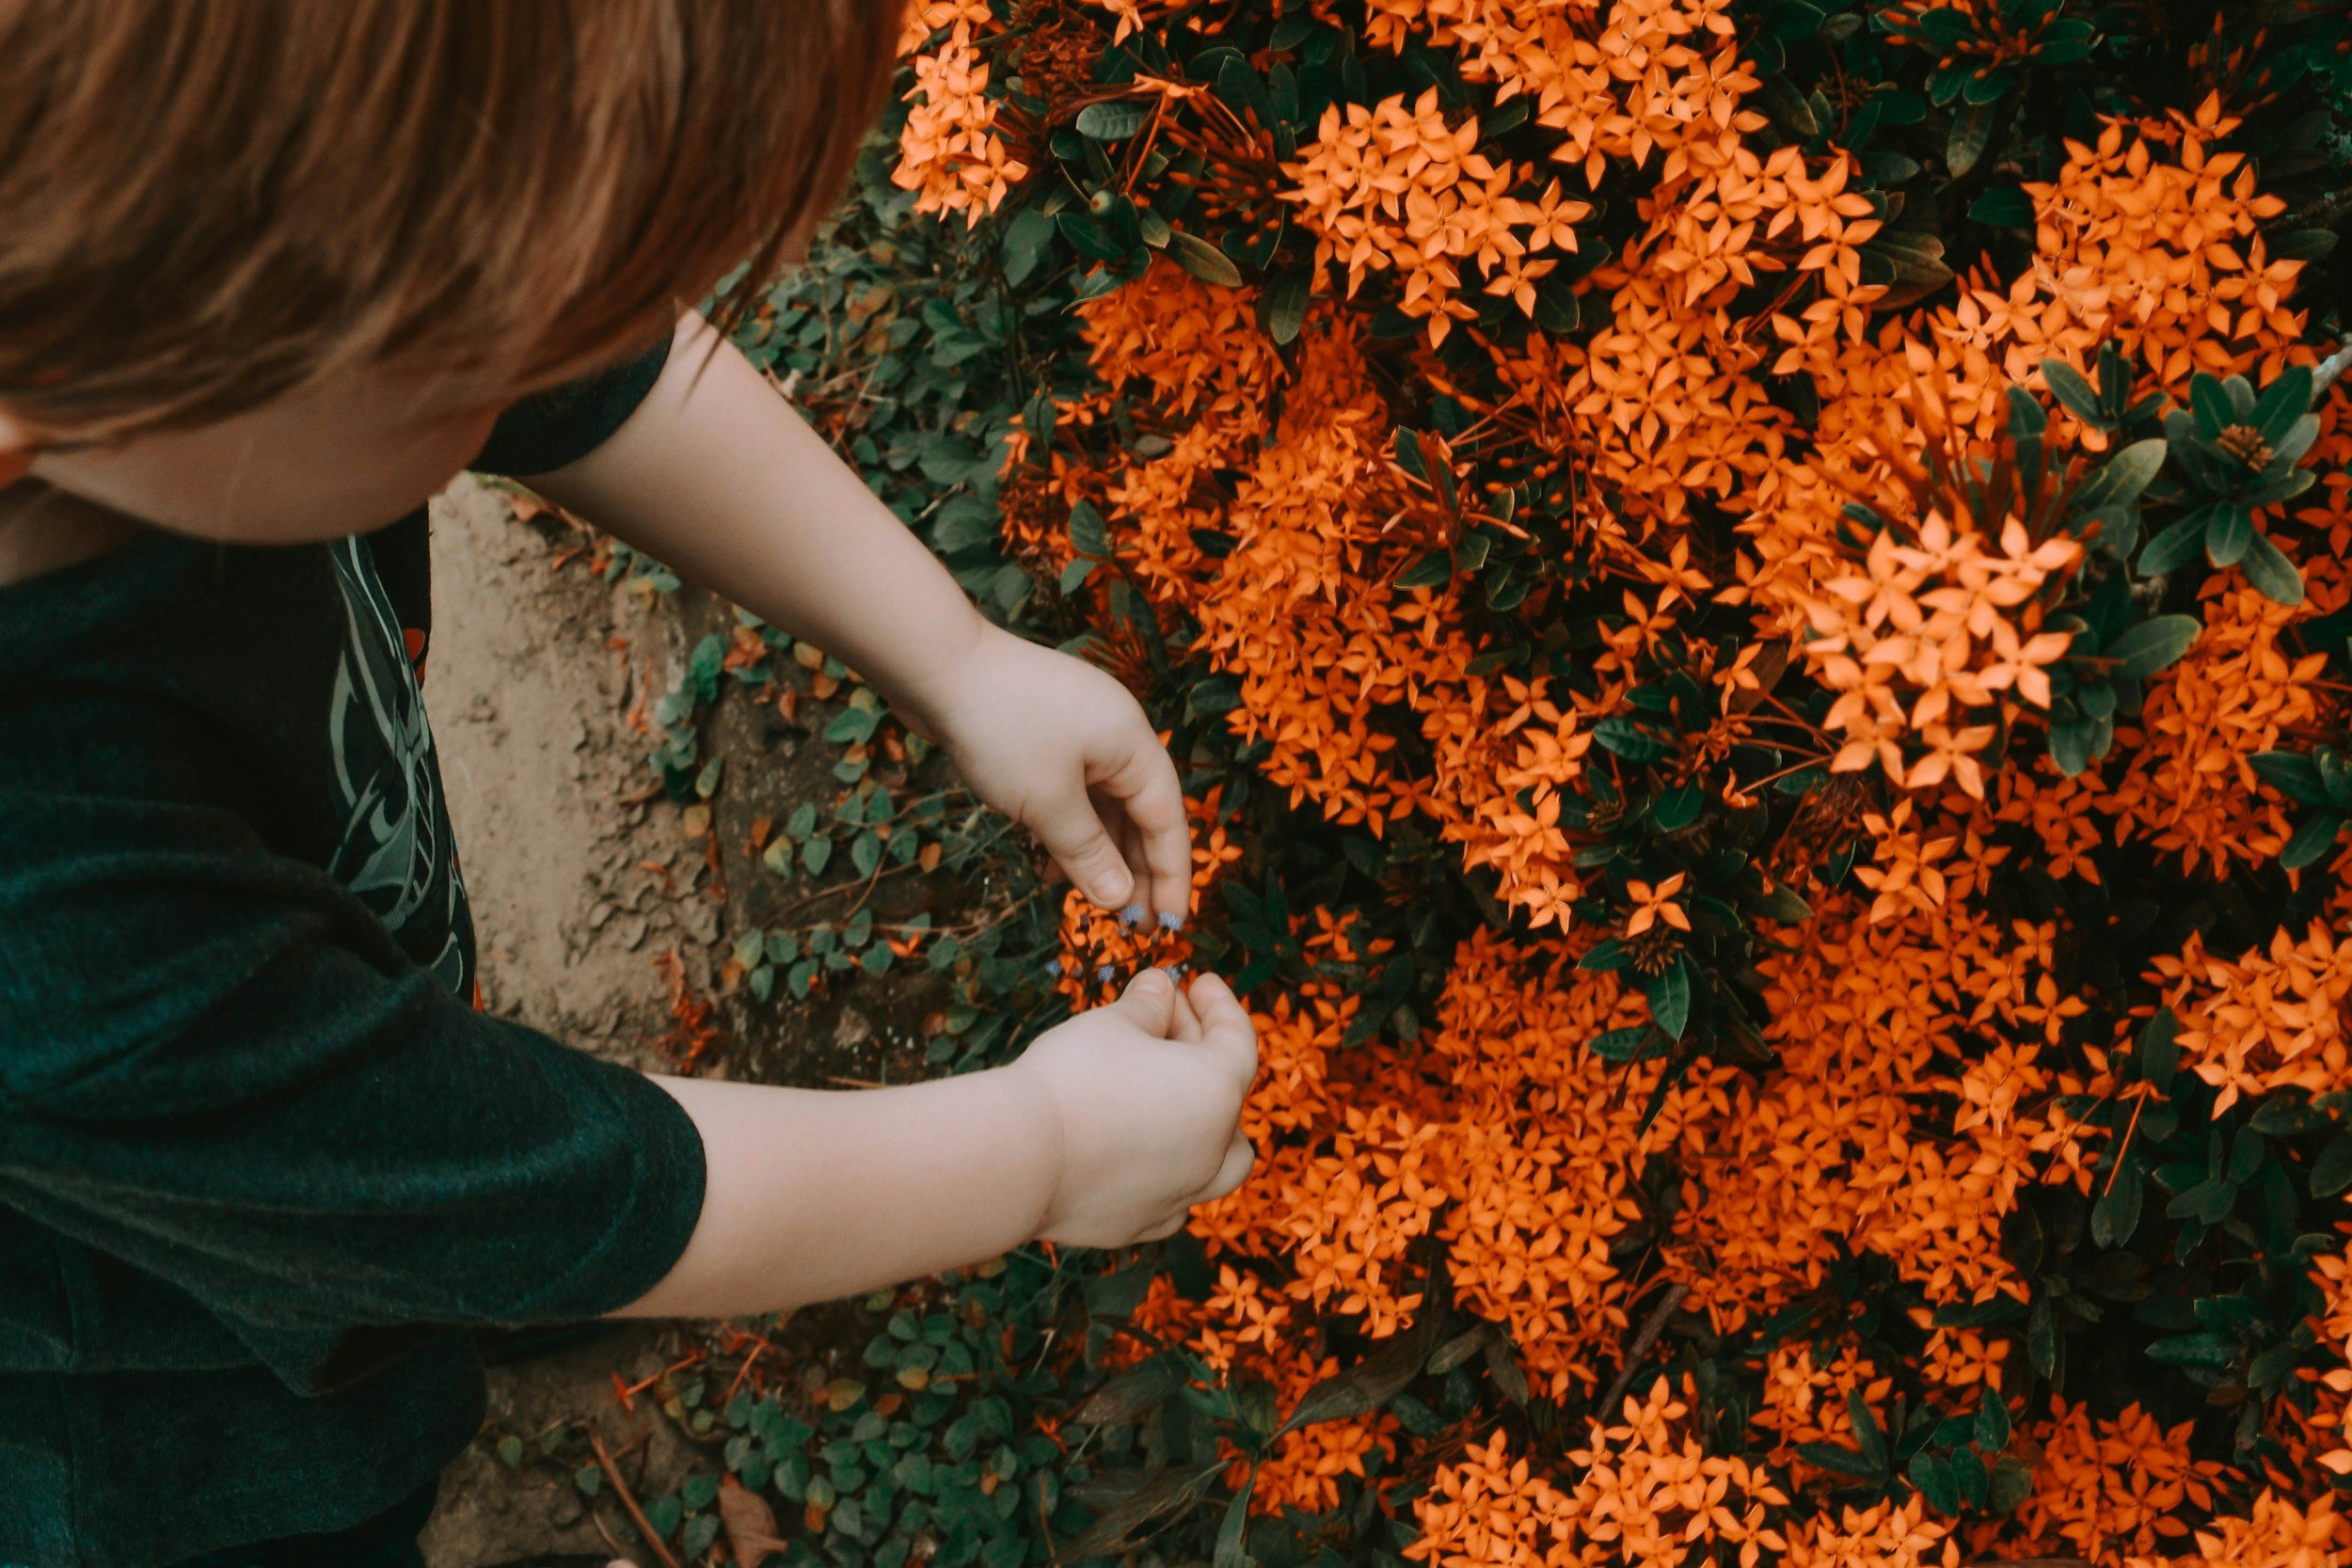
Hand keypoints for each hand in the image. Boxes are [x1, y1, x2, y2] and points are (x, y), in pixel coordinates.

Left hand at [912, 623, 1192, 923]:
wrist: (938, 665)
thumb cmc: (1003, 730)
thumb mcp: (1049, 804)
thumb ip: (1088, 855)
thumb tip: (1118, 901)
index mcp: (1134, 746)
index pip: (1168, 821)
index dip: (1172, 876)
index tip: (1173, 925)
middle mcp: (1117, 738)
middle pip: (1140, 816)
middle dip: (1137, 873)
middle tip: (1135, 930)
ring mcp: (1080, 735)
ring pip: (1103, 808)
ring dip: (1100, 857)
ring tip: (1094, 906)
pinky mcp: (1045, 738)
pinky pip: (1071, 795)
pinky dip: (1068, 832)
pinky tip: (1051, 869)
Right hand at [1006, 968, 1256, 1247]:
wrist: (1018, 1159)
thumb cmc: (1073, 1077)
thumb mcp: (1113, 1023)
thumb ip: (1147, 1004)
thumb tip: (1160, 989)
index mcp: (1217, 1093)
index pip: (1237, 1040)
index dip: (1219, 1004)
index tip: (1196, 981)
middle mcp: (1211, 1152)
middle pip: (1228, 1097)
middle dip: (1203, 1054)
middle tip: (1165, 1019)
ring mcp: (1176, 1197)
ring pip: (1219, 1164)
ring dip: (1205, 1125)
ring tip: (1172, 1096)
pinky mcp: (1136, 1226)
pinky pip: (1173, 1199)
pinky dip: (1170, 1172)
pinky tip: (1142, 1153)